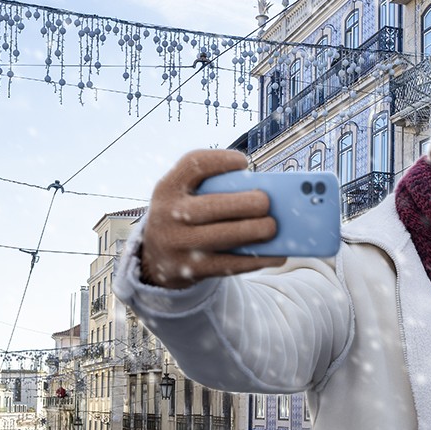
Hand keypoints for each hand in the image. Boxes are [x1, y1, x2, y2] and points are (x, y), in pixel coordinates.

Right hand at [139, 149, 285, 288]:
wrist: (155, 257)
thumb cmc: (184, 217)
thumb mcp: (184, 196)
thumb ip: (214, 188)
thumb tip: (263, 193)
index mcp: (168, 188)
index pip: (193, 165)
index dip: (220, 160)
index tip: (242, 162)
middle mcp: (168, 214)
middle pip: (212, 205)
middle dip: (246, 203)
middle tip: (267, 203)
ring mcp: (178, 244)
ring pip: (223, 236)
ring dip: (255, 231)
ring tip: (273, 227)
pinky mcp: (190, 269)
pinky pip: (230, 264)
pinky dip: (256, 259)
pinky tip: (275, 255)